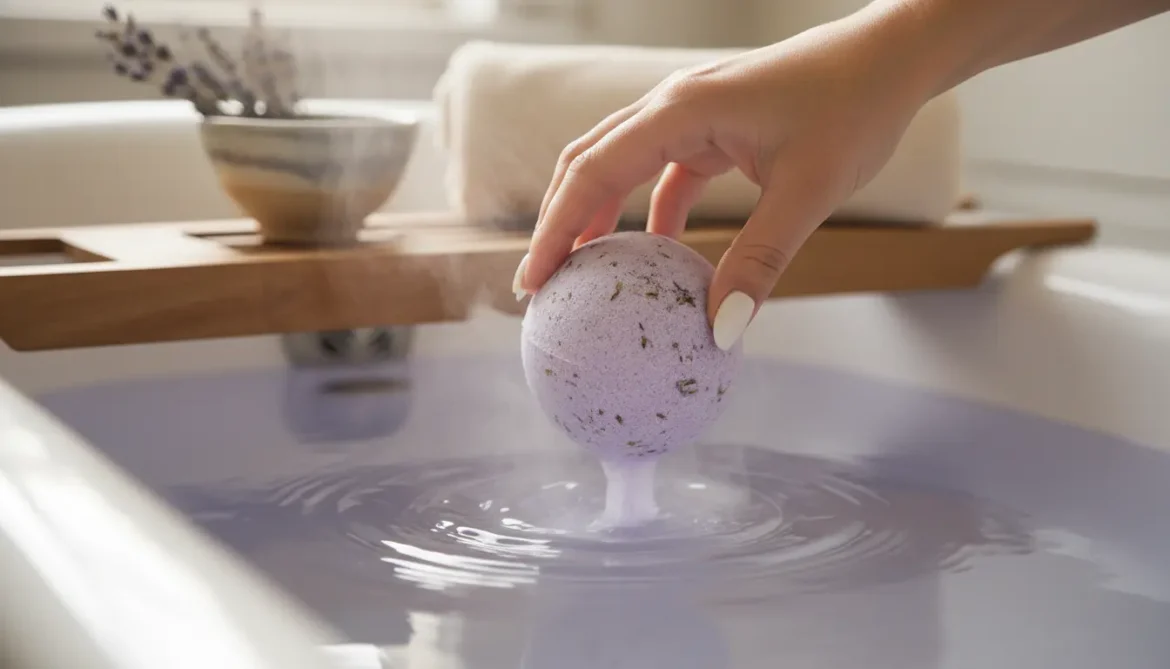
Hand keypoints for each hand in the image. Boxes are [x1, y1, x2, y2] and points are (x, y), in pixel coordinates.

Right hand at [513, 4, 940, 348]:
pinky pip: (661, 171)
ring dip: (595, 216)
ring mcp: (689, 112)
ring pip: (617, 164)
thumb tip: (721, 331)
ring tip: (583, 272)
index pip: (591, 174)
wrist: (893, 56)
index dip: (554, 231)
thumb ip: (760, 261)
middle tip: (542, 285)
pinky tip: (658, 253)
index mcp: (680, 112)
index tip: (533, 283)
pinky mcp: (712, 125)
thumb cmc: (855, 107)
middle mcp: (671, 105)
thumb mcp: (809, 191)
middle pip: (586, 163)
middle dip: (557, 223)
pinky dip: (649, 212)